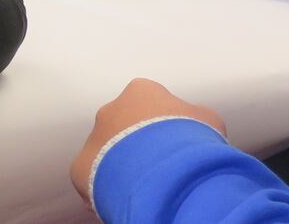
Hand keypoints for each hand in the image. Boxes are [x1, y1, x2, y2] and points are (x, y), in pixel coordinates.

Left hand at [69, 79, 226, 202]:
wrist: (168, 170)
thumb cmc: (191, 140)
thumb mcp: (207, 122)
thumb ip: (194, 118)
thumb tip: (192, 126)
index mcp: (141, 92)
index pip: (149, 104)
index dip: (163, 126)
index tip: (174, 143)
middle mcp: (111, 110)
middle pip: (123, 126)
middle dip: (137, 143)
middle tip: (157, 165)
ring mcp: (93, 137)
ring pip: (106, 152)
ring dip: (121, 164)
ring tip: (144, 183)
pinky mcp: (80, 167)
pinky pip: (92, 177)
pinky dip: (106, 186)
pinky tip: (126, 196)